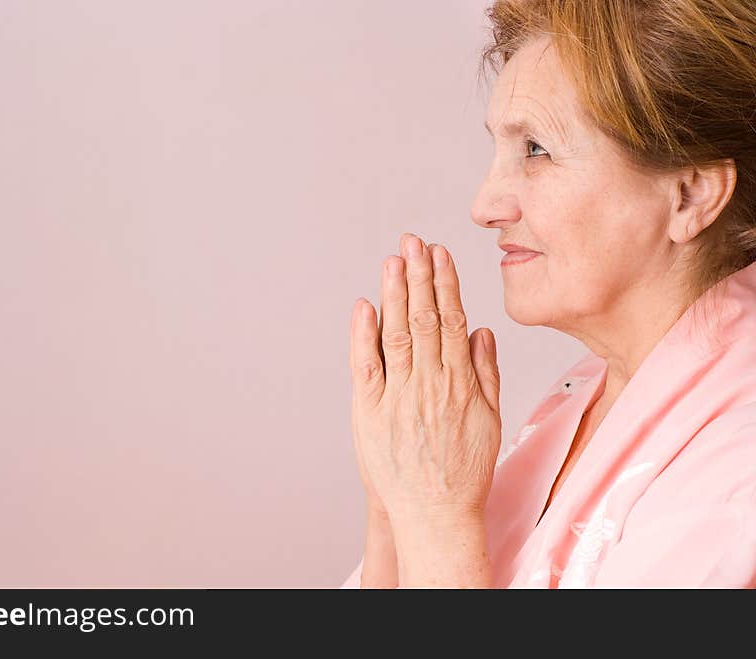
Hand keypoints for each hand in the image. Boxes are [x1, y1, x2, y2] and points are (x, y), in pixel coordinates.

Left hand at [348, 233, 501, 525]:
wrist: (436, 513)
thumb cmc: (463, 469)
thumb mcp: (489, 418)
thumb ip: (485, 372)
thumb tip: (481, 330)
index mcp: (460, 381)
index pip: (452, 319)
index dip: (444, 283)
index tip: (439, 253)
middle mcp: (430, 382)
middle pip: (424, 318)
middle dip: (418, 275)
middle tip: (413, 241)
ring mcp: (399, 396)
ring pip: (398, 333)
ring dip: (395, 293)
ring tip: (394, 259)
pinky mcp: (371, 412)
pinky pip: (367, 366)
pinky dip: (363, 334)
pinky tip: (365, 305)